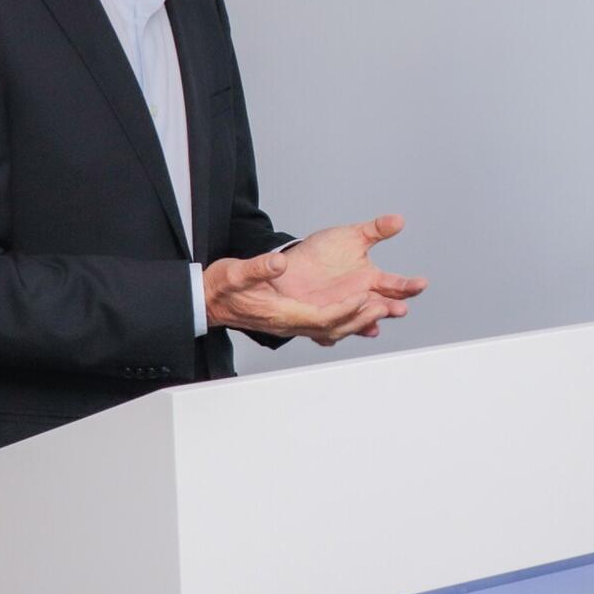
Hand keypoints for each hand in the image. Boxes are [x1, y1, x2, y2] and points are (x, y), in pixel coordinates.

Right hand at [205, 214, 427, 345]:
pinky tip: (360, 314)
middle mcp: (288, 323)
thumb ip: (257, 269)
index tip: (366, 299)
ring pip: (331, 328)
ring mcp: (290, 323)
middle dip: (362, 319)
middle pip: (333, 327)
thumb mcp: (235, 273)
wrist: (205, 300)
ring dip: (358, 321)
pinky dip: (345, 320)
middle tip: (389, 307)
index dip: (345, 311)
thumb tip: (278, 264)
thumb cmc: (219, 288)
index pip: (321, 318)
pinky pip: (324, 324)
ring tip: (383, 309)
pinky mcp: (291, 317)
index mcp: (279, 314)